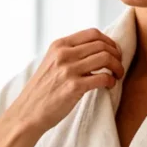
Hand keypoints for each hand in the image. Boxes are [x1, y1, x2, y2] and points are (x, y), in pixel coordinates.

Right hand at [0, 28, 123, 134]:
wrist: (27, 113)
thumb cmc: (42, 91)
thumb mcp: (51, 63)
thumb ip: (68, 54)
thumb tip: (96, 49)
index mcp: (58, 45)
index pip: (93, 33)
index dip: (109, 41)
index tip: (114, 52)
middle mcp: (63, 54)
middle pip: (102, 45)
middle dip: (116, 55)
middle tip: (118, 66)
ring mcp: (68, 70)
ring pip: (106, 58)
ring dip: (117, 67)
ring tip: (117, 76)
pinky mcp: (74, 87)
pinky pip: (103, 77)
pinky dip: (111, 81)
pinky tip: (109, 86)